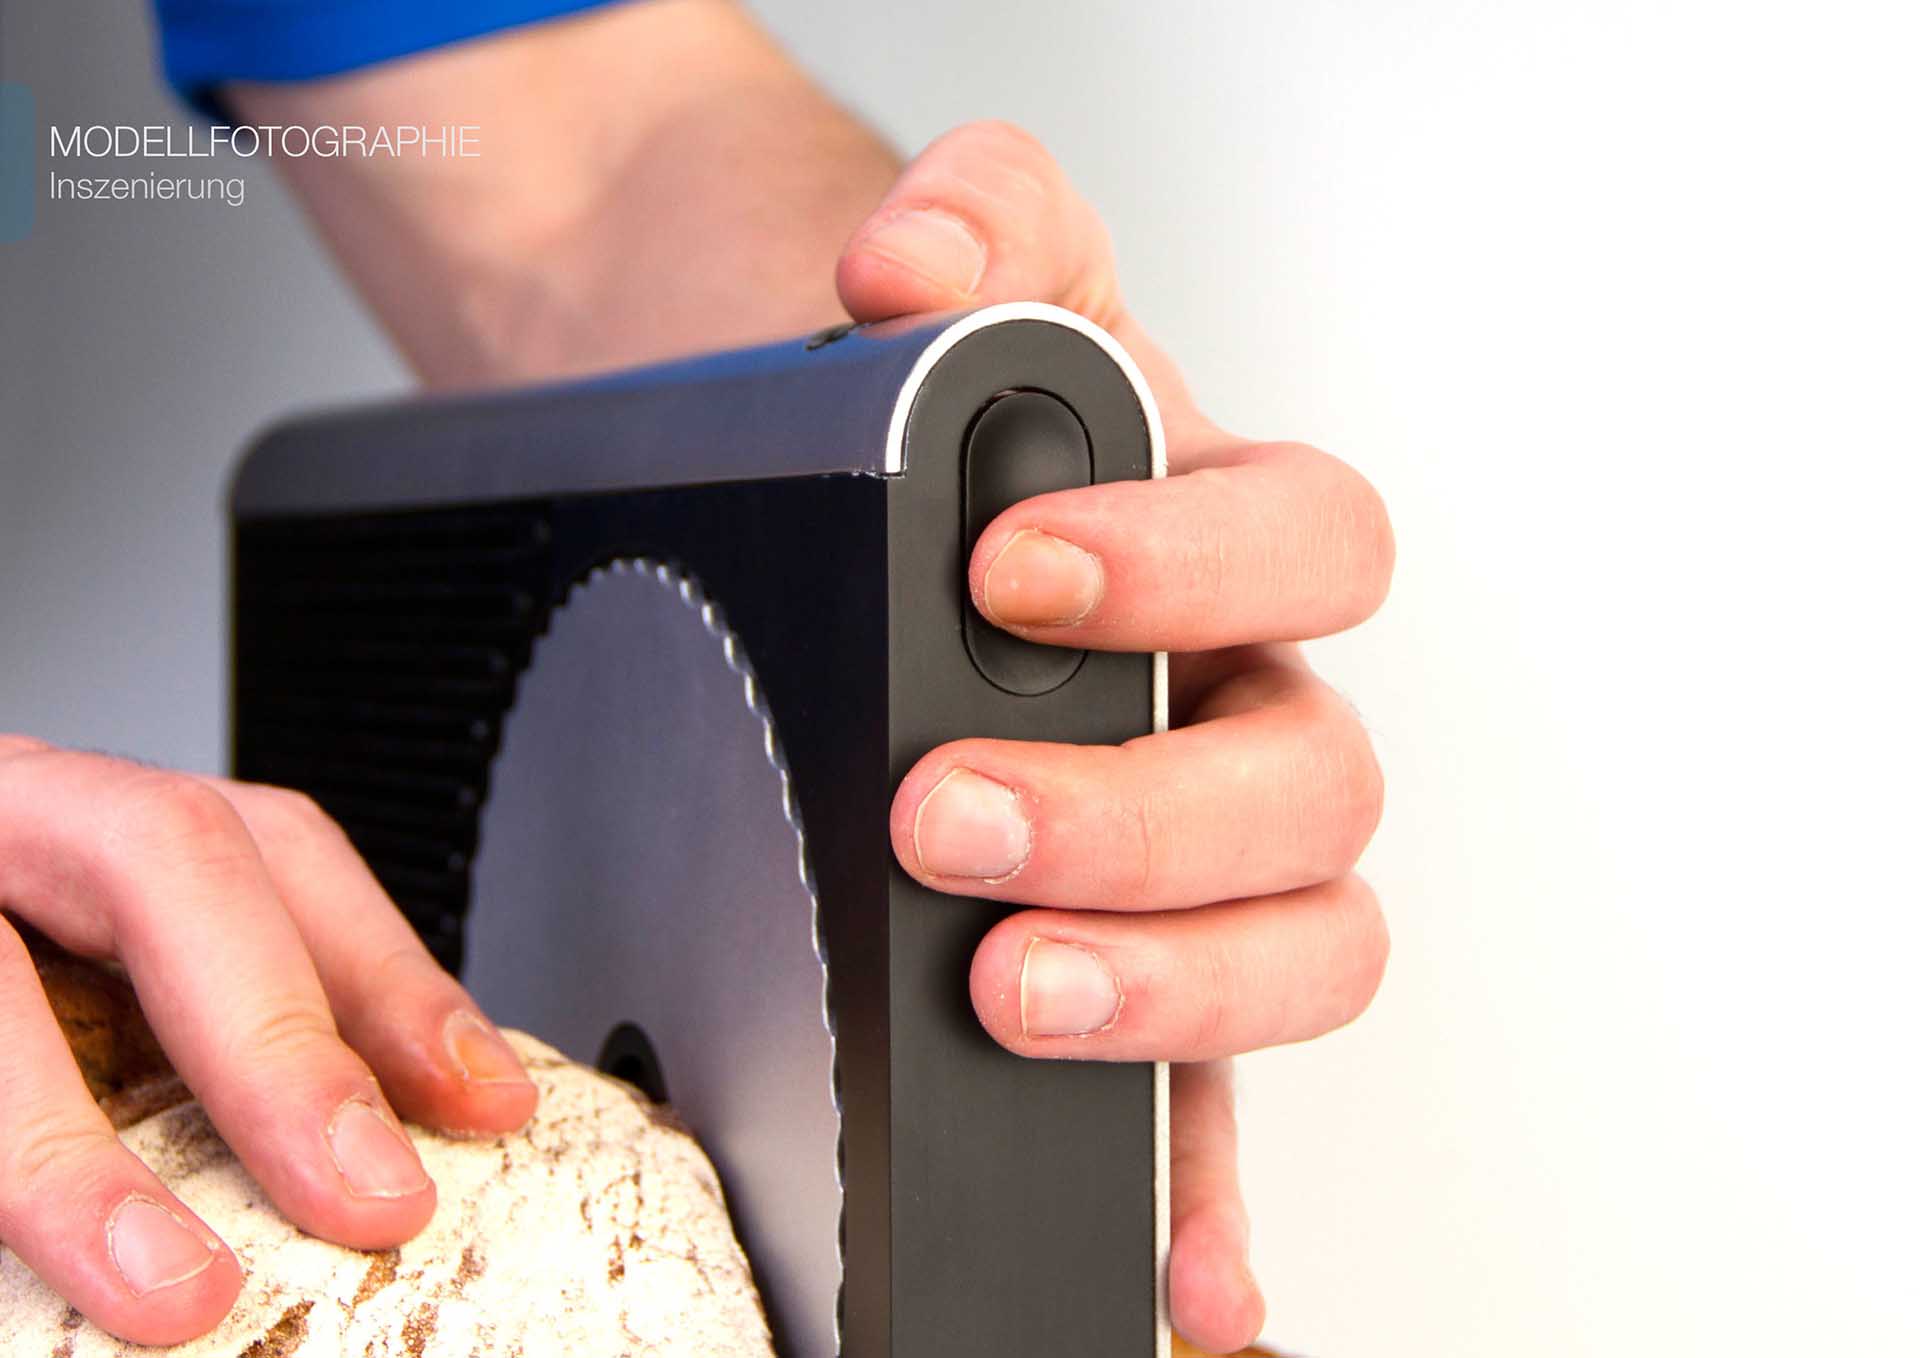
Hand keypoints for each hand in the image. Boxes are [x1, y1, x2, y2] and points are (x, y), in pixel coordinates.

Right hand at [0, 738, 535, 1344]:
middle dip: (279, 1037)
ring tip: (172, 1290)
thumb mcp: (93, 979)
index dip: (390, 972)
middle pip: (162, 859)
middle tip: (369, 1194)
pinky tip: (17, 1278)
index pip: (271, 849)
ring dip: (71, 1153)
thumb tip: (368, 1154)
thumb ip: (191, 1034)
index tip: (480, 1105)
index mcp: (81, 824)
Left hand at [844, 123, 1393, 1353]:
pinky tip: (1183, 1279)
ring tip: (1014, 993)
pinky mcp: (1120, 967)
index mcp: (1223, 539)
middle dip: (1137, 809)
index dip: (1187, 568)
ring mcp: (1189, 856)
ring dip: (1177, 993)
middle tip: (949, 814)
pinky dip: (1207, 1195)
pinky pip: (1211, 1102)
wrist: (814, 500)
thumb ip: (972, 225)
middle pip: (1312, 783)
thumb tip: (917, 274)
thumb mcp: (954, 275)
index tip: (1012, 579)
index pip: (1310, 548)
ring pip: (1299, 946)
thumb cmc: (912, 420)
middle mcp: (1235, 702)